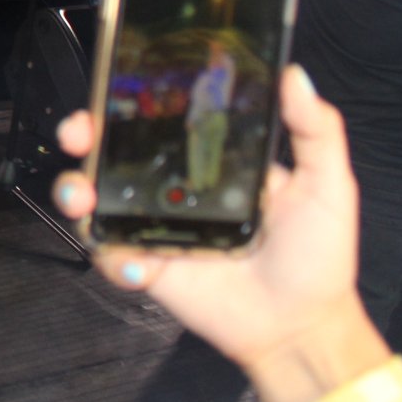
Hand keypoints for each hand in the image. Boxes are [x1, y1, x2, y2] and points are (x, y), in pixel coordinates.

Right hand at [51, 67, 384, 401]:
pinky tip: (142, 265)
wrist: (301, 325)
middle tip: (80, 134)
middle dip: (82, 134)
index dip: (126, 101)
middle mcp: (172, 187)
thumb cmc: (317, 256)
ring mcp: (153, 226)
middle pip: (110, 150)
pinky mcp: (144, 265)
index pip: (158, 119)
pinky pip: (109, 255)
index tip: (111, 88)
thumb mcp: (327, 185)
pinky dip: (114, 258)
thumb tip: (296, 75)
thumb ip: (316, 131)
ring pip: (93, 198)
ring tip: (84, 199)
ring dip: (75, 191)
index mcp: (209, 160)